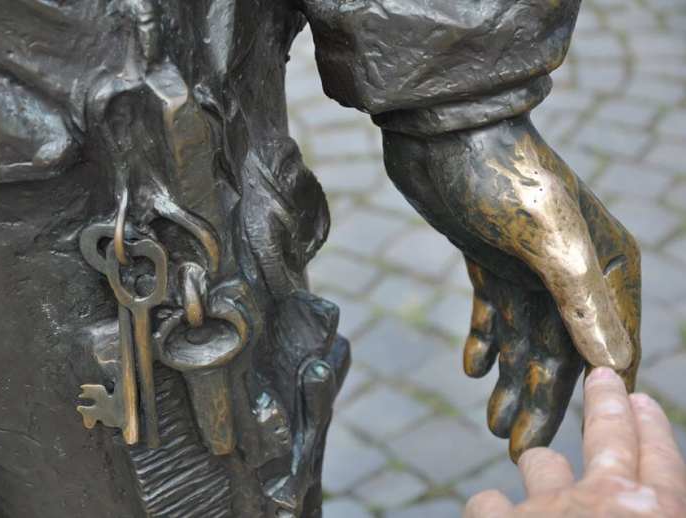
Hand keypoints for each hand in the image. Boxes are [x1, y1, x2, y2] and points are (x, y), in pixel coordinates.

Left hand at [380, 115, 640, 458]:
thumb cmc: (502, 175)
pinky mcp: (490, 259)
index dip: (591, 396)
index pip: (609, 346)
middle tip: (514, 449)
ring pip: (524, 339)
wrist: (442, 132)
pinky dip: (486, 341)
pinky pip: (493, 312)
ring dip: (510, 381)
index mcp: (605, 265)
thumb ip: (583, 302)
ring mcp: (529, 266)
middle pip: (560, 351)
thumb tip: (616, 366)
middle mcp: (573, 270)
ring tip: (491, 425)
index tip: (576, 443)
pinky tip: (474, 369)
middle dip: (540, 400)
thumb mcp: (549, 240)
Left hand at [465, 367, 685, 517]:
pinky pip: (487, 501)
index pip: (663, 463)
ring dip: (541, 468)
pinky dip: (491, 511)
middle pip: (608, 438)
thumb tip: (645, 504)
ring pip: (540, 463)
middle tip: (603, 378)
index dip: (652, 430)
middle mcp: (604, 503)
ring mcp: (547, 510)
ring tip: (541, 468)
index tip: (641, 400)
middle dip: (606, 404)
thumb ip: (653, 516)